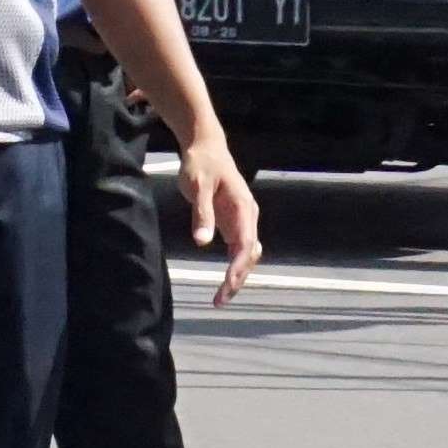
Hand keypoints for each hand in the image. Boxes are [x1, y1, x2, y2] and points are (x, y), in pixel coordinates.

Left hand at [169, 131, 262, 305]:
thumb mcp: (197, 186)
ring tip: (221, 297)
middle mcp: (248, 216)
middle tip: (220, 300)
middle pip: (249, 254)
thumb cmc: (201, 164)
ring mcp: (243, 221)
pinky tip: (223, 283)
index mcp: (243, 207)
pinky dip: (234, 268)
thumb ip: (202, 214)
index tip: (228, 284)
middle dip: (238, 279)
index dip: (238, 266)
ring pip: (247, 255)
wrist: (206, 147)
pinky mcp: (234, 223)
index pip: (245, 243)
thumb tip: (202, 242)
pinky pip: (239, 250)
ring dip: (237, 276)